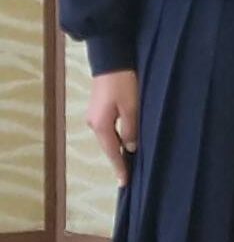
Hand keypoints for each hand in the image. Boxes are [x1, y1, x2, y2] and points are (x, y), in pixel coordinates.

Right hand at [86, 70, 138, 184]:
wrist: (111, 58)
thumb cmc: (123, 82)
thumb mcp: (131, 107)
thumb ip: (130, 129)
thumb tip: (129, 148)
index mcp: (101, 125)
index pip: (112, 152)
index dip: (120, 167)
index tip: (124, 183)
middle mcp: (93, 123)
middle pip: (108, 146)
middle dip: (118, 159)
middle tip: (129, 174)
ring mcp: (94, 115)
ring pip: (109, 137)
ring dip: (118, 147)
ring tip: (129, 159)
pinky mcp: (97, 107)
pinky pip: (108, 128)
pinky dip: (116, 135)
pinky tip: (125, 139)